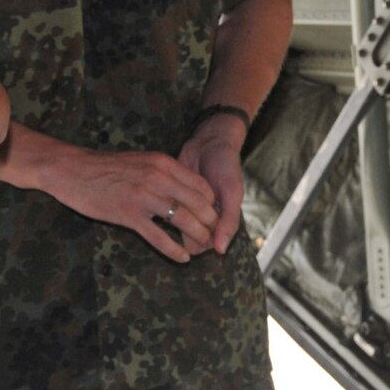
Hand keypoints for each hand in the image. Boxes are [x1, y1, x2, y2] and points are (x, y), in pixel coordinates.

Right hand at [34, 143, 219, 263]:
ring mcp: (144, 196)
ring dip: (197, 236)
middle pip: (198, 203)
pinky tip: (182, 257)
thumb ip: (163, 173)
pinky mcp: (129, 214)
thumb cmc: (106, 167)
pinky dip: (173, 249)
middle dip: (210, 222)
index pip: (201, 185)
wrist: (73, 170)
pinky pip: (158, 236)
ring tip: (202, 248)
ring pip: (183, 220)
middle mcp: (158, 177)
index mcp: (163, 163)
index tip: (214, 217)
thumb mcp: (141, 161)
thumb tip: (185, 190)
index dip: (212, 204)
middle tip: (213, 236)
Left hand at [178, 112, 249, 254]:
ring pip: (178, 227)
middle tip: (177, 218)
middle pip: (190, 238)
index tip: (192, 231)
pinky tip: (158, 205)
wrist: (210, 140)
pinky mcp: (176, 197)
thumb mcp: (232, 191)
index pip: (207, 244)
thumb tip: (221, 250)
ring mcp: (189, 208)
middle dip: (184, 233)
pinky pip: (170, 212)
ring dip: (172, 223)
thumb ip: (229, 220)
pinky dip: (166, 211)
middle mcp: (205, 217)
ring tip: (166, 211)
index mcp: (221, 220)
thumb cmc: (226, 164)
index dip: (199, 242)